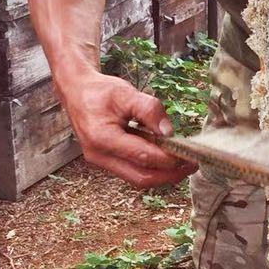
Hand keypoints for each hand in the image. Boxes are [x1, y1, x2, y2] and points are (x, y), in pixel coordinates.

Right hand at [58, 71, 195, 188]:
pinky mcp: (106, 160)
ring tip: (182, 163)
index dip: (169, 158)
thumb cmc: (99, 91)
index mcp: (102, 138)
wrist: (76, 91)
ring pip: (137, 177)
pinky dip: (150, 166)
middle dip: (169, 175)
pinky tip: (164, 156)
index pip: (143, 156)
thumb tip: (169, 132)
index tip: (189, 154)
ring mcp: (101, 161)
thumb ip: (149, 110)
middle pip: (141, 177)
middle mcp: (99, 155)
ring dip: (161, 173)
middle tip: (191, 166)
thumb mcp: (126, 93)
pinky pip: (131, 170)